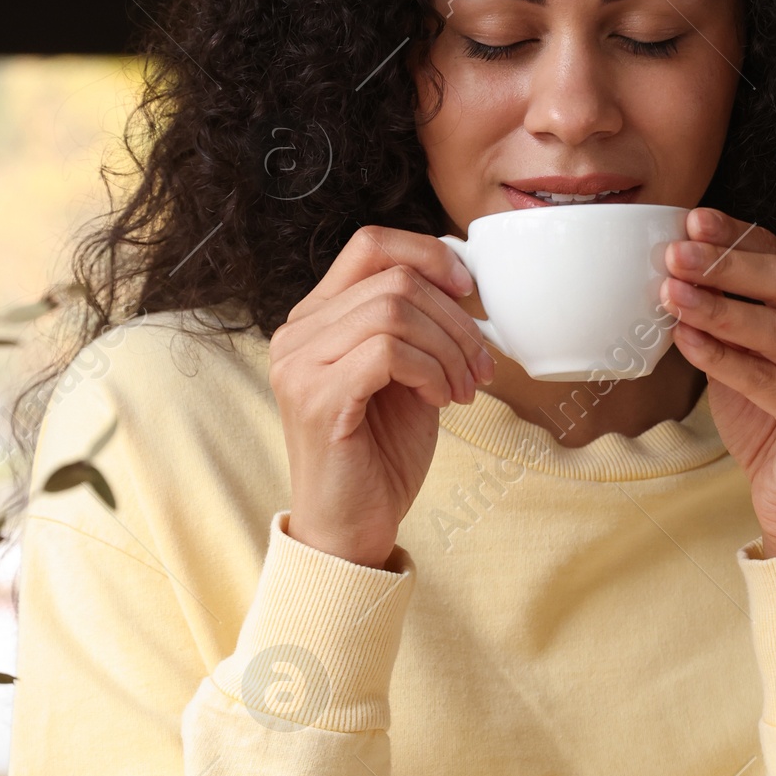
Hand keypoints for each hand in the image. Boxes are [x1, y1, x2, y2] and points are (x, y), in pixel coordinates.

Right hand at [268, 227, 493, 568]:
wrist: (352, 530)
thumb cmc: (381, 456)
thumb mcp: (407, 376)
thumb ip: (417, 327)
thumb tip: (462, 282)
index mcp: (315, 320)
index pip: (369, 245)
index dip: (428, 254)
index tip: (469, 290)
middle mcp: (296, 334)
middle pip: (392, 279)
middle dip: (454, 318)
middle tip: (480, 365)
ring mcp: (299, 364)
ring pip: (394, 309)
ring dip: (448, 348)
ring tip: (463, 388)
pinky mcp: (316, 398)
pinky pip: (388, 351)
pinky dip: (431, 372)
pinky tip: (439, 401)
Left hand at [661, 209, 775, 558]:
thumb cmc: (772, 430)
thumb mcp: (745, 363)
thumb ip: (728, 323)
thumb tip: (680, 278)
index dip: (739, 238)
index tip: (694, 221)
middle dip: (727, 264)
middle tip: (675, 252)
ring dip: (719, 307)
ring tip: (672, 291)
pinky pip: (769, 380)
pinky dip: (724, 357)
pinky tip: (686, 340)